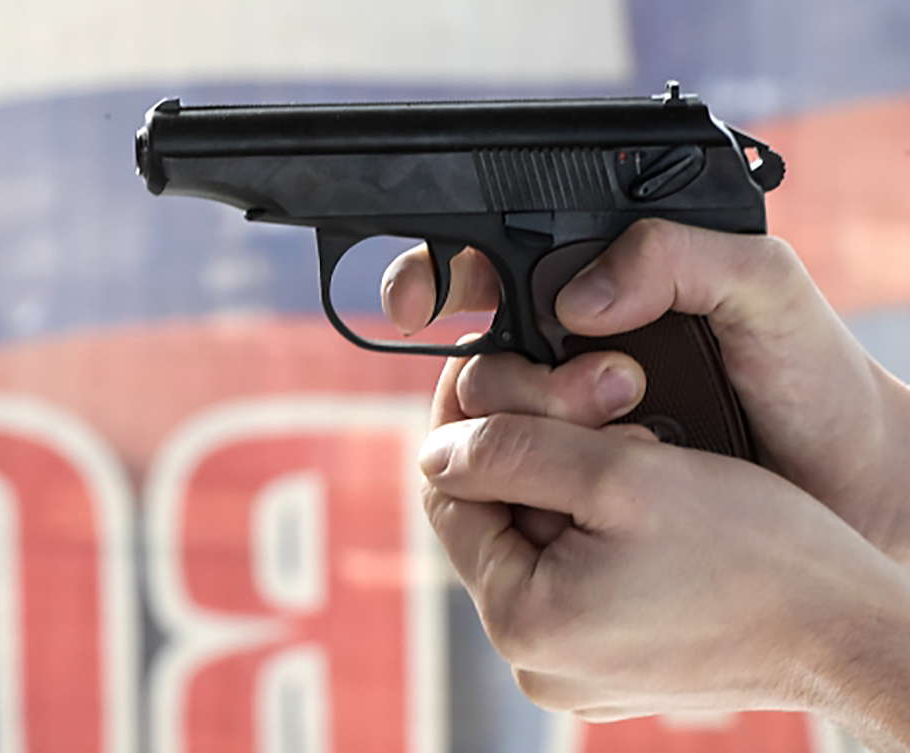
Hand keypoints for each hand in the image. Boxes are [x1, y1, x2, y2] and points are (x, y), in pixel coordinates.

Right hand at [384, 220, 909, 562]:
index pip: (488, 269)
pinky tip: (596, 480)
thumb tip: (574, 301)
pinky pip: (519, 487)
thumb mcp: (762, 288)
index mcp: (600, 289)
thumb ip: (677, 257)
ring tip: (633, 425)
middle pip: (476, 361)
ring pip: (488, 427)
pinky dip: (533, 487)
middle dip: (512, 378)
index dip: (438, 277)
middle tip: (609, 387)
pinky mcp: (581, 487)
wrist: (852, 486)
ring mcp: (573, 427)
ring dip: (531, 430)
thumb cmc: (813, 379)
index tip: (422, 307)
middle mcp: (571, 356)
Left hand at [417, 350, 909, 721]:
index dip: (465, 423)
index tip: (492, 367)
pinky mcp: (608, 665)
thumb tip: (436, 449)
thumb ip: (512, 452)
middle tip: (591, 401)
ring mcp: (571, 667)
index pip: (448, 499)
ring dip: (567, 483)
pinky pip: (572, 577)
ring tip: (632, 450)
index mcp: (521, 620)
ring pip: (535, 542)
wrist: (846, 633)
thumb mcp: (622, 474)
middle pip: (493, 519)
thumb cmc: (753, 554)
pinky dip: (593, 527)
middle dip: (530, 449)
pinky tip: (643, 498)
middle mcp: (533, 659)